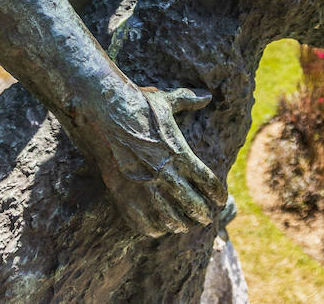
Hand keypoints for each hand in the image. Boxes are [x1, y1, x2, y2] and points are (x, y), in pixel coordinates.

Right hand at [89, 84, 227, 237]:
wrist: (102, 114)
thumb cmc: (136, 105)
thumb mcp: (165, 101)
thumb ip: (188, 100)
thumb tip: (207, 95)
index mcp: (180, 154)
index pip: (208, 183)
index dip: (218, 194)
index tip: (221, 200)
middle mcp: (166, 175)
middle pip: (194, 206)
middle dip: (203, 214)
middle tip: (206, 217)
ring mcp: (144, 189)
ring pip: (171, 219)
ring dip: (181, 224)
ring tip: (184, 225)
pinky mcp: (124, 197)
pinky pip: (144, 223)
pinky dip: (154, 228)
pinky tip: (158, 227)